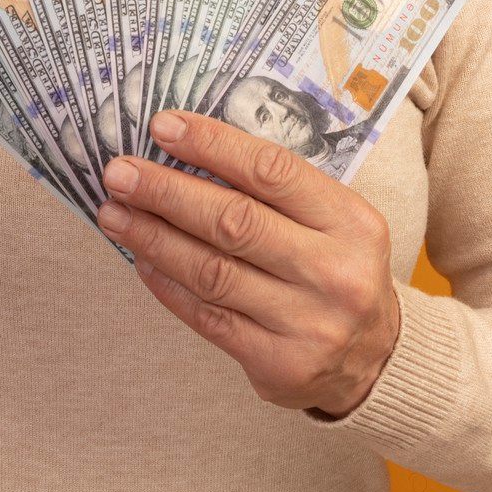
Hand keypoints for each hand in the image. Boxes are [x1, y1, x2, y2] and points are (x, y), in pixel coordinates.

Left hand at [97, 110, 400, 417]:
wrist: (377, 360)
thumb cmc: (337, 270)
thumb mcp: (334, 223)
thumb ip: (276, 192)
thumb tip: (187, 151)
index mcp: (352, 222)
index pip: (272, 171)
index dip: (213, 145)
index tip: (163, 127)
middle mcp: (334, 272)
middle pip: (234, 222)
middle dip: (166, 192)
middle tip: (119, 173)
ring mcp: (307, 322)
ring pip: (212, 271)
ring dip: (153, 238)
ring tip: (114, 214)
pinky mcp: (278, 363)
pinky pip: (208, 317)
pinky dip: (167, 285)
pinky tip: (141, 260)